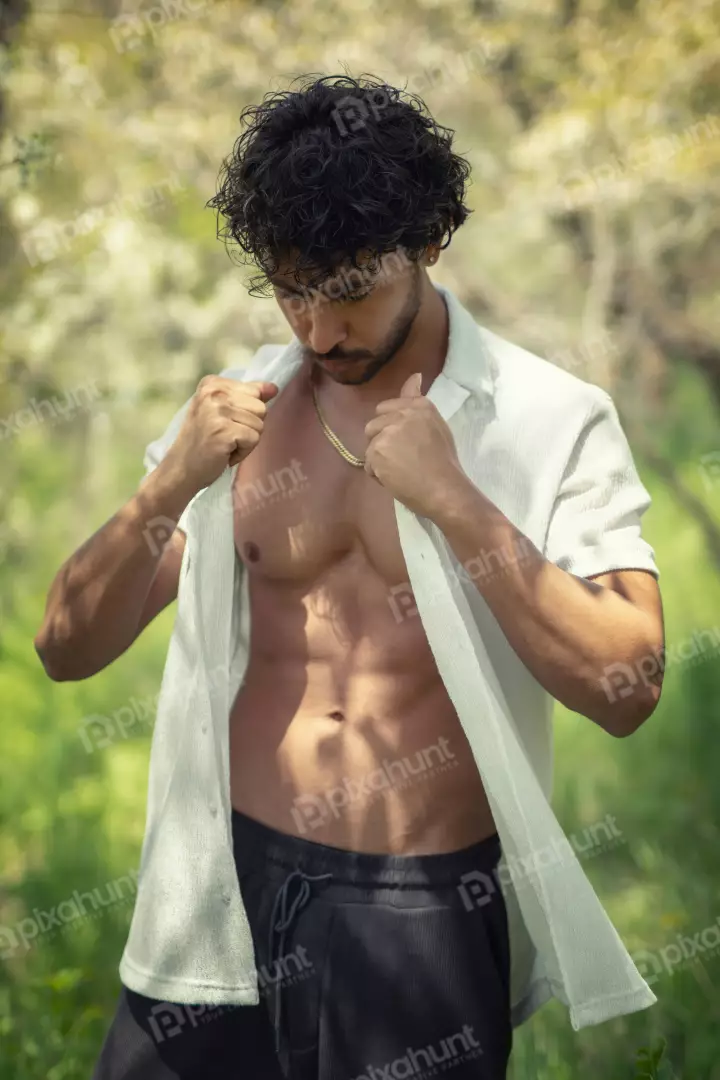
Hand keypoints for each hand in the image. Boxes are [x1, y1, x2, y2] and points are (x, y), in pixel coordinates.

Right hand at [163, 376, 278, 493]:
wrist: (181, 469)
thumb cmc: (202, 441)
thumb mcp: (221, 412)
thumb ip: (247, 397)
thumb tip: (273, 388)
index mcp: (212, 383)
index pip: (255, 391)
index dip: (247, 412)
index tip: (225, 423)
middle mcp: (214, 393)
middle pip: (260, 408)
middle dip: (249, 427)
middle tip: (226, 436)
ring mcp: (218, 411)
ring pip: (259, 425)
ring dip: (246, 441)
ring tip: (225, 444)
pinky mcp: (224, 430)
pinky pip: (254, 439)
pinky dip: (244, 452)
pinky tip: (225, 453)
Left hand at [363, 372, 464, 516]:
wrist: (443, 489)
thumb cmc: (444, 461)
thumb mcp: (435, 424)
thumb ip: (418, 401)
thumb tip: (414, 375)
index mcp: (418, 405)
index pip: (387, 407)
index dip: (391, 426)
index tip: (402, 440)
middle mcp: (402, 414)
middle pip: (374, 425)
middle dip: (382, 441)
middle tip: (402, 457)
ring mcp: (387, 432)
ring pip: (370, 445)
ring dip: (379, 458)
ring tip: (400, 469)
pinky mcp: (377, 452)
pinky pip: (368, 464)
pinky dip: (378, 474)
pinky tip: (396, 479)